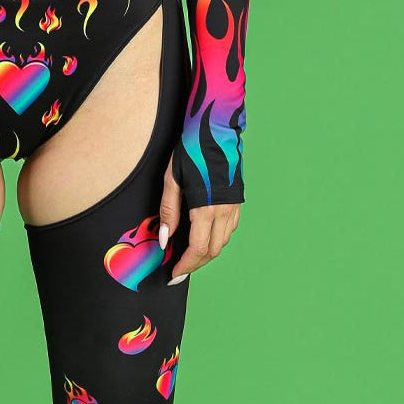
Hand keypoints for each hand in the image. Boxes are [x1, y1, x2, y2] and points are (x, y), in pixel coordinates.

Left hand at [159, 150, 241, 283]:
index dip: (185, 265)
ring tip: (188, 256)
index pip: (197, 249)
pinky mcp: (238, 201)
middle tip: (179, 269)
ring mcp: (234, 207)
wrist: (216, 128)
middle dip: (195, 264)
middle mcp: (224, 211)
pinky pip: (229, 231)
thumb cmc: (191, 150)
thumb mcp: (172, 180)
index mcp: (206, 208)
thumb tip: (165, 240)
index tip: (174, 275)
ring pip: (223, 243)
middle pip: (212, 251)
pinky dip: (216, 240)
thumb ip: (168, 212)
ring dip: (206, 254)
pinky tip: (203, 238)